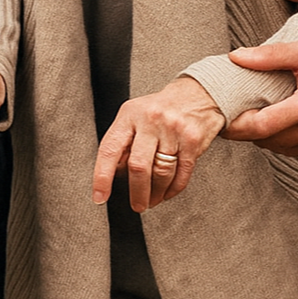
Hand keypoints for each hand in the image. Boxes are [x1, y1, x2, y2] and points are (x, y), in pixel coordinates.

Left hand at [93, 77, 224, 212]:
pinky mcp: (192, 139)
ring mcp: (173, 129)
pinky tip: (168, 192)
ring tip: (153, 200)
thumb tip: (115, 174)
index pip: (110, 148)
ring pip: (161, 173)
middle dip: (137, 193)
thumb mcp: (135, 115)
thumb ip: (124, 141)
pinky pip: (182, 174)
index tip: (100, 196)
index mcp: (130, 114)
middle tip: (137, 205)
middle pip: (139, 166)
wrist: (198, 93)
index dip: (102, 176)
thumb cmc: (161, 108)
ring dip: (156, 194)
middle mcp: (151, 119)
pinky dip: (173, 189)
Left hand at [224, 37, 297, 156]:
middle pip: (268, 141)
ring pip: (281, 148)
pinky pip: (297, 149)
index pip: (263, 126)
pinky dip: (284, 137)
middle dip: (247, 129)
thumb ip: (272, 55)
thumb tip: (237, 57)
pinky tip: (280, 118)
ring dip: (265, 134)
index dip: (237, 125)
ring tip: (253, 112)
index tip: (221, 116)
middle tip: (231, 111)